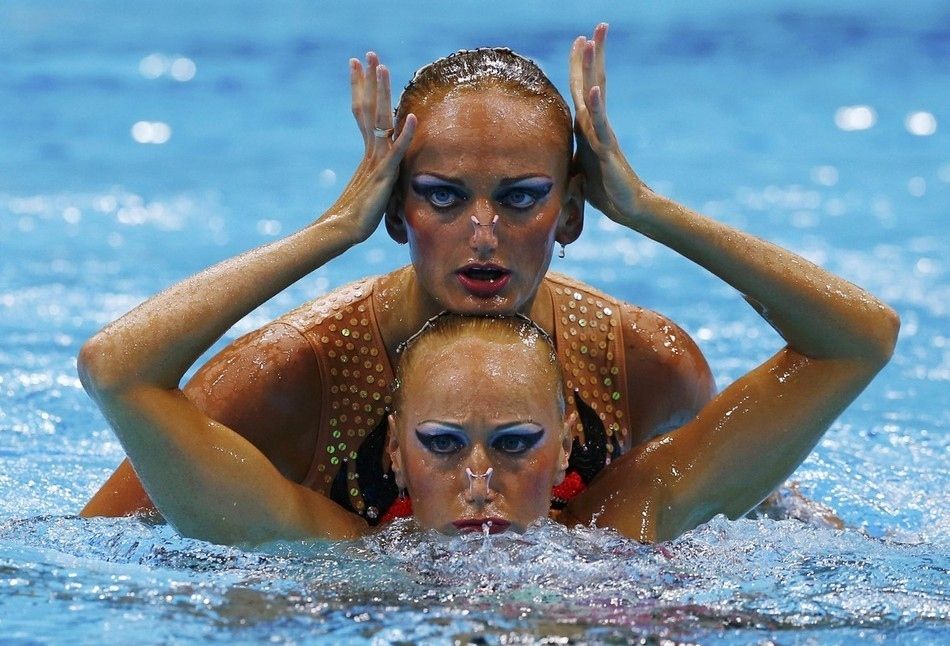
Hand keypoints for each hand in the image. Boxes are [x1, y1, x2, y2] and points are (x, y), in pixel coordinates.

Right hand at [322, 52, 415, 243]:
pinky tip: (413, 118)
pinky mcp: (384, 175)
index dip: (362, 88)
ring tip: (383, 68)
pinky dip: (406, 134)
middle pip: (370, 108)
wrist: (343, 230)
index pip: (363, 112)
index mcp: (368, 151)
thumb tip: (385, 174)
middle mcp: (371, 151)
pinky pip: (397, 151)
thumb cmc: (358, 215)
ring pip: (381, 121)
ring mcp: (376, 161)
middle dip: (370, 80)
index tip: (359, 65)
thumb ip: (379, 176)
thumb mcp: (373, 189)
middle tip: (369, 54)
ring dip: (384, 94)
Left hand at [569, 24, 645, 223]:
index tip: (580, 40)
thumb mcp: (576, 167)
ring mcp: (602, 134)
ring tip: (592, 42)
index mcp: (586, 127)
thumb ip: (567, 155)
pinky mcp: (605, 149)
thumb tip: (550, 156)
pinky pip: (599, 125)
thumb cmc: (603, 188)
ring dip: (592, 69)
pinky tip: (593, 89)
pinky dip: (596, 106)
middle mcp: (595, 125)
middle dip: (592, 55)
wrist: (625, 206)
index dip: (579, 66)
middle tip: (600, 25)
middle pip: (592, 82)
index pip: (581, 90)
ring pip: (595, 95)